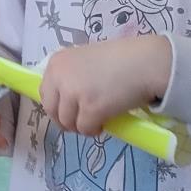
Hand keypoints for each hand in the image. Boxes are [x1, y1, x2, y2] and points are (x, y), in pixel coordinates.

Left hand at [40, 35, 171, 136]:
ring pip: (67, 122)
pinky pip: (85, 128)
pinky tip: (104, 124)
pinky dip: (93, 130)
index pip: (45, 93)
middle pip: (51, 110)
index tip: (70, 110)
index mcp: (57, 63)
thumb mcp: (86, 61)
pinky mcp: (90, 108)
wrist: (146, 62)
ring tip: (96, 121)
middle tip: (81, 122)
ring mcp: (74, 93)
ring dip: (80, 127)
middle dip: (65, 120)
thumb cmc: (121, 59)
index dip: (57, 105)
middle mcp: (60, 76)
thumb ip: (71, 76)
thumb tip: (65, 101)